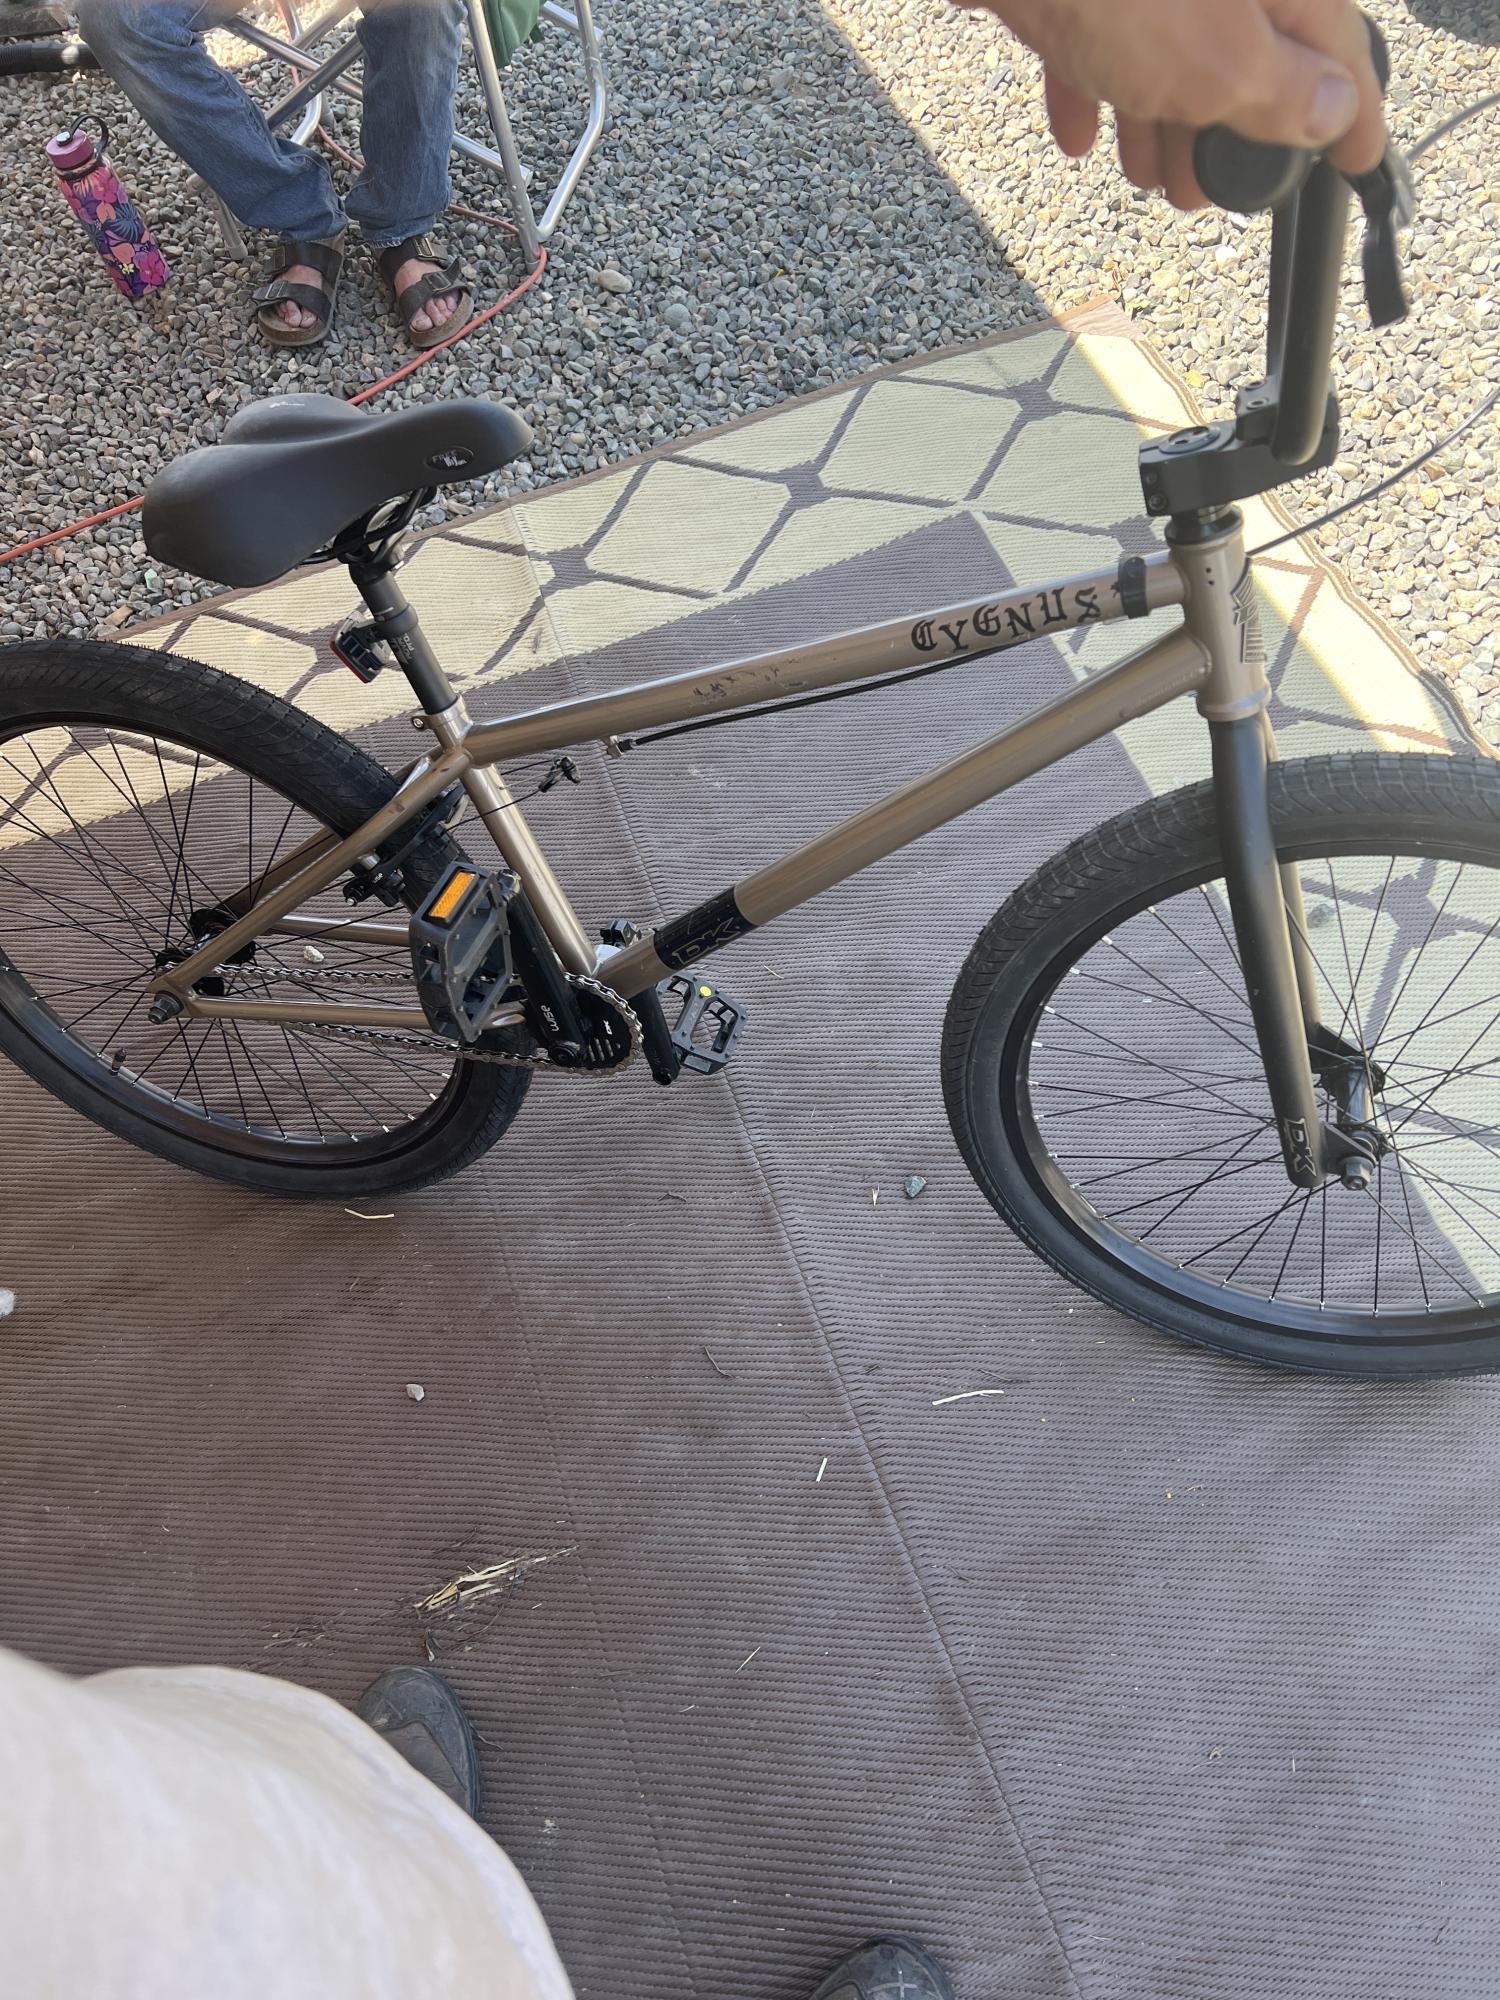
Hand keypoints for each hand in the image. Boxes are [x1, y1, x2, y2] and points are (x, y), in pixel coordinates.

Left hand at [955, 0, 1386, 207]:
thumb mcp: (1223, 64)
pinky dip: (1097, 89)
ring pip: (1172, 49)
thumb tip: (1332, 111)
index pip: (1340, 45)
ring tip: (1149, 176)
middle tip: (1215, 188)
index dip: (1354, 112)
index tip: (1358, 161)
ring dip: (1162, 121)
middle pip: (1248, 50)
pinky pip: (1102, 38)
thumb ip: (1283, 91)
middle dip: (1230, 130)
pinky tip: (1083, 135)